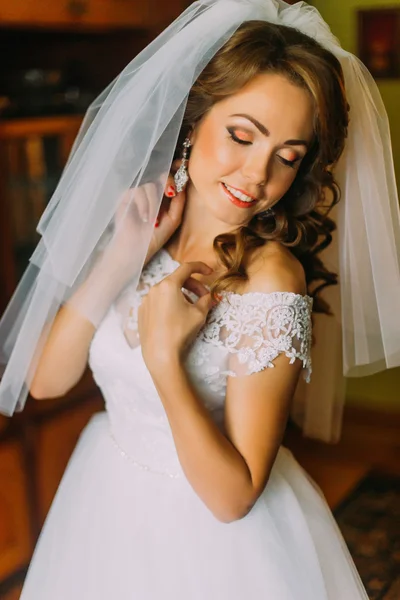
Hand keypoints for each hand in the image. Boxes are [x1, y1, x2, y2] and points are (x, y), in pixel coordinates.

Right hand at [100, 163, 185, 279]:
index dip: (174, 168)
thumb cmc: (155, 236)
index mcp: (163, 195)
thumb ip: (179, 201)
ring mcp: (137, 193)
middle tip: (170, 193)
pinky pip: (137, 190)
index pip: (168, 176)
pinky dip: (144, 205)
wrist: (137, 248)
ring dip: (154, 203)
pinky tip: (144, 218)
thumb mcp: (174, 219)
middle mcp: (150, 191)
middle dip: (168, 181)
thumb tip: (183, 183)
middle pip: (160, 174)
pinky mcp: (125, 196)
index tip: (180, 164)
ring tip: (153, 221)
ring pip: (149, 185)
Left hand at [138, 262, 213, 373]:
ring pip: (167, 291)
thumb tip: (212, 296)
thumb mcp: (199, 314)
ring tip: (190, 309)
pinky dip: (169, 304)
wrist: (160, 354)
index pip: (186, 268)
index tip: (210, 272)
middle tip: (204, 297)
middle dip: (193, 286)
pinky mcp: (142, 312)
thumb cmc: (180, 331)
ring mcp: (146, 301)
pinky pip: (158, 302)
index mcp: (168, 285)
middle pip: (177, 280)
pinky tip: (176, 317)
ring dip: (181, 295)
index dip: (200, 267)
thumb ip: (207, 300)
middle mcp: (154, 289)